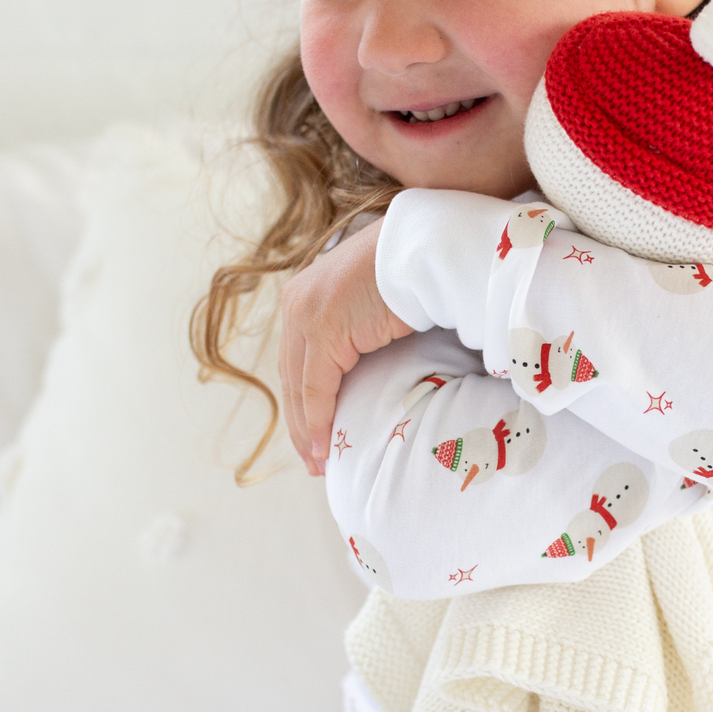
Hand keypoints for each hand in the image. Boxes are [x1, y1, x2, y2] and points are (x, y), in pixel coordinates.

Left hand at [279, 219, 413, 473]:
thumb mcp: (375, 312)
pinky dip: (319, 421)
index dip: (303, 406)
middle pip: (291, 379)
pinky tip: (324, 447)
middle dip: (300, 426)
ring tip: (319, 463)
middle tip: (313, 462)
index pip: (296, 364)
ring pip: (298, 389)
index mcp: (306, 298)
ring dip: (307, 431)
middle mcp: (297, 305)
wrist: (422, 248)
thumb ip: (360, 337)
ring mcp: (305, 315)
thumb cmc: (413, 276)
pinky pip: (315, 388)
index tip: (314, 440)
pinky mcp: (322, 329)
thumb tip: (371, 370)